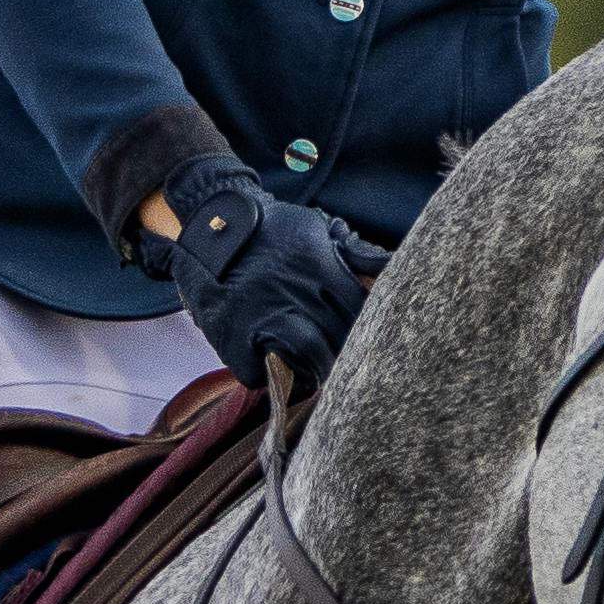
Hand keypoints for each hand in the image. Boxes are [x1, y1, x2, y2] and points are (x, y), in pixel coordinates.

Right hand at [155, 156, 390, 392]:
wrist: (212, 226)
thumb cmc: (271, 229)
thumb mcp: (315, 227)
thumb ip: (353, 250)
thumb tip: (391, 265)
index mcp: (318, 266)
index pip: (360, 309)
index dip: (367, 327)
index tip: (366, 336)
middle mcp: (294, 292)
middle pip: (339, 337)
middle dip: (346, 350)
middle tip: (347, 360)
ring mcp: (261, 316)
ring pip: (308, 358)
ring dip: (316, 369)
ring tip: (318, 370)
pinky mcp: (231, 337)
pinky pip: (259, 373)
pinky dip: (269, 377)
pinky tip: (278, 370)